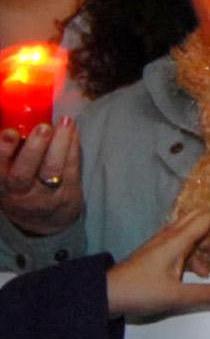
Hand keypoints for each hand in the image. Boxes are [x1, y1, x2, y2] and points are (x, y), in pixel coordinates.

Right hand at [1, 118, 84, 237]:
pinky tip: (73, 129)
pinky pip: (71, 168)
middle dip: (33, 148)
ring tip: (65, 122)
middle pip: (24, 173)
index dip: (3, 151)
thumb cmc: (22, 186)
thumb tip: (17, 117)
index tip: (11, 132)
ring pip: (52, 170)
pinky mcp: (68, 192)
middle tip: (43, 128)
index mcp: (1, 183)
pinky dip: (73, 146)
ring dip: (59, 143)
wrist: (44, 221)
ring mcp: (45, 195)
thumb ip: (11, 153)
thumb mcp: (7, 174)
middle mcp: (19, 192)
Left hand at [105, 211, 209, 319]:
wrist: (103, 296)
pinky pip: (182, 246)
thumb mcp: (176, 296)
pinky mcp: (155, 255)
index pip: (208, 219)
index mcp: (176, 240)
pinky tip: (199, 275)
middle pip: (200, 220)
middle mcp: (169, 237)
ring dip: (208, 246)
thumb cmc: (139, 292)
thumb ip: (207, 294)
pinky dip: (195, 255)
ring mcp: (160, 245)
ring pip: (191, 235)